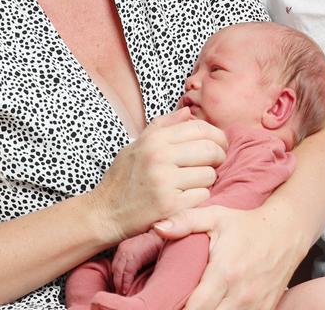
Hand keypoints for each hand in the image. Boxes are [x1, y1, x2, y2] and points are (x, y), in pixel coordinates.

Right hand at [86, 107, 226, 243]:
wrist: (104, 214)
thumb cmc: (123, 179)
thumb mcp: (136, 145)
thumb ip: (163, 126)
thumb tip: (188, 111)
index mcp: (154, 140)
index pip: (200, 128)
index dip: (217, 136)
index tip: (220, 145)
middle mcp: (160, 157)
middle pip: (210, 150)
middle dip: (219, 157)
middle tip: (215, 164)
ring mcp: (165, 181)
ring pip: (209, 174)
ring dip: (208, 180)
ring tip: (194, 183)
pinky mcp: (170, 205)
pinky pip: (203, 195)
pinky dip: (199, 197)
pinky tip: (187, 198)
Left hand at [112, 232, 164, 294]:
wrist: (162, 238)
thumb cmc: (154, 247)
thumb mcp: (140, 252)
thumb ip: (134, 261)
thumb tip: (131, 276)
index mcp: (123, 247)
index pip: (115, 265)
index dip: (116, 277)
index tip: (118, 286)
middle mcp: (123, 249)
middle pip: (115, 269)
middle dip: (116, 282)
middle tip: (118, 292)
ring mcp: (127, 253)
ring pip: (118, 272)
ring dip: (119, 285)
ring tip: (122, 293)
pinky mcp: (134, 258)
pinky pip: (127, 274)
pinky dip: (125, 283)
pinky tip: (126, 290)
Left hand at [155, 204, 304, 309]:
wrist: (287, 232)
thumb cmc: (247, 224)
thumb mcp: (216, 216)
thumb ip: (185, 221)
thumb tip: (158, 228)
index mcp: (225, 272)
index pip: (196, 307)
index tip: (169, 305)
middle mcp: (241, 293)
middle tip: (180, 305)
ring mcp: (255, 304)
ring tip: (201, 305)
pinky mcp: (265, 309)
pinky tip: (219, 307)